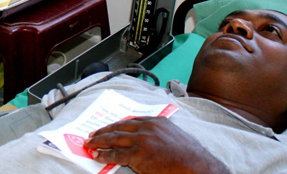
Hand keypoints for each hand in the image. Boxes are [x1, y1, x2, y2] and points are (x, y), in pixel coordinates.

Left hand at [84, 117, 229, 173]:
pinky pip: (116, 155)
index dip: (115, 124)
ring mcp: (142, 140)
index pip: (129, 120)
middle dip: (103, 131)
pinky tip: (97, 155)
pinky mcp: (139, 155)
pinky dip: (104, 155)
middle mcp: (147, 127)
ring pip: (114, 138)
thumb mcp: (173, 136)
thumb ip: (157, 134)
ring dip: (99, 141)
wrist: (197, 167)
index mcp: (155, 121)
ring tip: (89, 144)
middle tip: (92, 135)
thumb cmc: (189, 156)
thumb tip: (143, 140)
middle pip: (118, 127)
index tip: (106, 127)